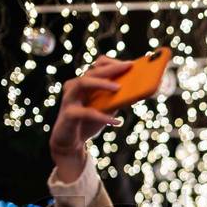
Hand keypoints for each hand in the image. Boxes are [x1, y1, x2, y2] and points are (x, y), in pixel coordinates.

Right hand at [49, 56, 131, 181]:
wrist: (71, 142)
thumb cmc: (89, 122)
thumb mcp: (107, 109)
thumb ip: (117, 99)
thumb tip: (138, 92)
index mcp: (85, 83)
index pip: (97, 67)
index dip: (113, 64)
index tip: (130, 64)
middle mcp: (75, 87)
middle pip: (92, 71)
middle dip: (111, 68)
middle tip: (128, 67)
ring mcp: (69, 99)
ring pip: (82, 83)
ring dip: (101, 83)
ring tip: (119, 88)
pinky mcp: (68, 114)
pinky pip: (85, 112)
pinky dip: (102, 116)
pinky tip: (116, 121)